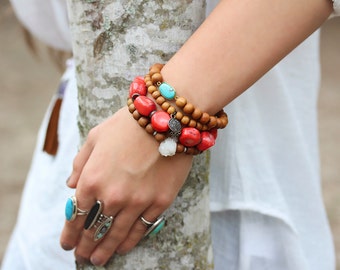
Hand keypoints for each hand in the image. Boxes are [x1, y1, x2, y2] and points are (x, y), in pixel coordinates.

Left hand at [60, 106, 192, 265]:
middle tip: (83, 257)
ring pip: (117, 235)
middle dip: (86, 246)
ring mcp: (137, 201)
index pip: (76, 214)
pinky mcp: (160, 202)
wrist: (165, 119)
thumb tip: (71, 184)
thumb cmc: (127, 125)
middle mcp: (111, 195)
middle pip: (94, 229)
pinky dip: (130, 241)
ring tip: (99, 260)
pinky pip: (142, 228)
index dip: (70, 233)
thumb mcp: (95, 137)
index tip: (67, 244)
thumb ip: (80, 163)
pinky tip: (123, 247)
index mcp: (92, 179)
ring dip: (106, 250)